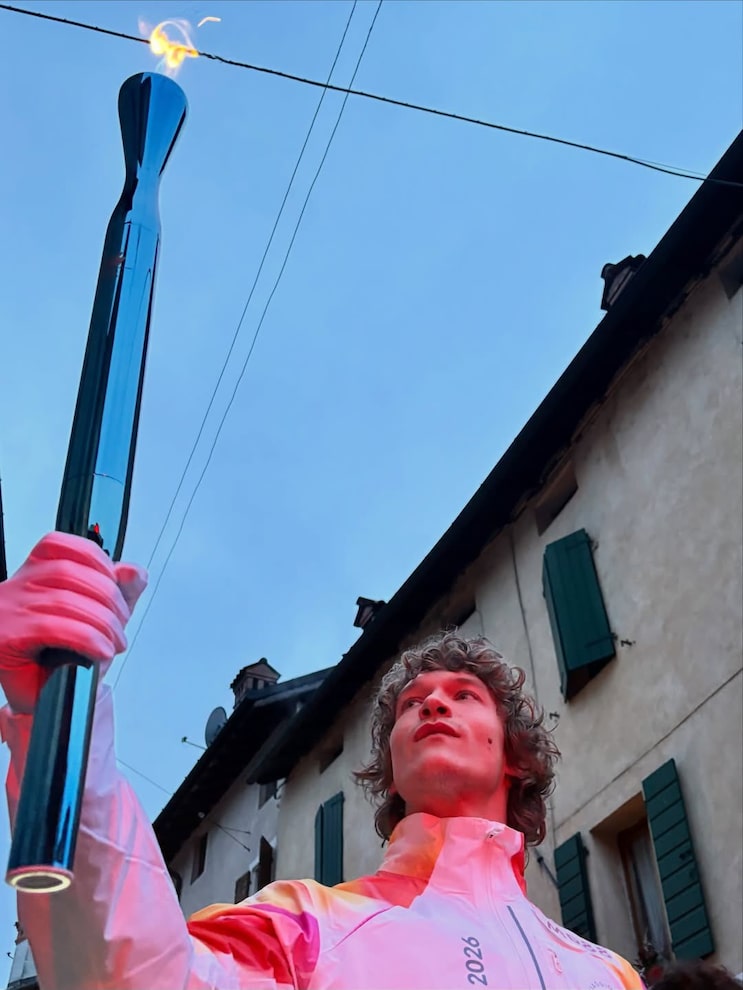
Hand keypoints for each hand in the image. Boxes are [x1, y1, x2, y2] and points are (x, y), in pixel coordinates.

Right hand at [0, 532, 146, 713]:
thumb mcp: (100, 615)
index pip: (60, 545)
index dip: (96, 559)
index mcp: (35, 573)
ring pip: (64, 600)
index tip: (115, 583)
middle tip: (120, 626)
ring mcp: (9, 611)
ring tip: (114, 642)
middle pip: (69, 573)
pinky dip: (87, 638)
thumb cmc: (64, 653)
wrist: (44, 693)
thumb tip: (134, 571)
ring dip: (102, 622)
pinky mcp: (7, 637)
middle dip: (108, 598)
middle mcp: (18, 587)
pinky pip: (54, 628)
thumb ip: (121, 591)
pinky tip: (100, 649)